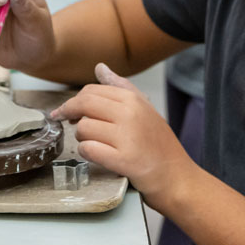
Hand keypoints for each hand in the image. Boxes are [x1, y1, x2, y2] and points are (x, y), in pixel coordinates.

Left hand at [50, 63, 195, 207]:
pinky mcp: (123, 160)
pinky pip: (89, 150)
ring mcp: (127, 137)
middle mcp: (130, 114)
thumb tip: (100, 68)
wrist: (177, 176)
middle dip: (69, 113)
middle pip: (84, 104)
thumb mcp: (144, 108)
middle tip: (69, 123)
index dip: (74, 101)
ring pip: (83, 129)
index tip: (68, 111)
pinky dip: (88, 154)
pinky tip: (99, 156)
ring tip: (97, 144)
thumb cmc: (159, 144)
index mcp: (133, 100)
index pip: (91, 91)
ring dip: (82, 138)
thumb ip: (120, 87)